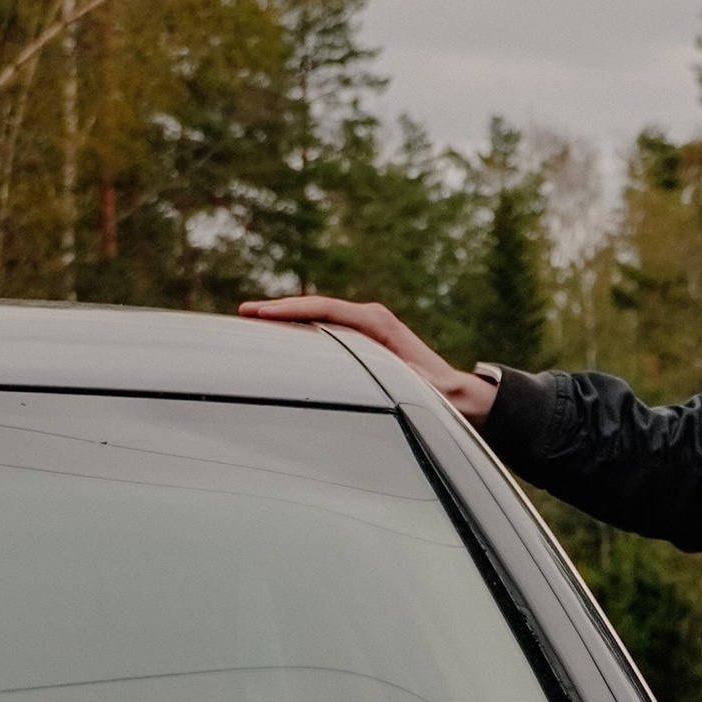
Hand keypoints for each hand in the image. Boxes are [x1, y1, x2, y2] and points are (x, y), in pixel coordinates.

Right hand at [238, 292, 496, 420]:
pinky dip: (300, 329)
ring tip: (252, 321)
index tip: (259, 314)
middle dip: (279, 310)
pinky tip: (280, 337)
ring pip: (318, 316)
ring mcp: (366, 327)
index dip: (290, 311)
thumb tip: (379, 373)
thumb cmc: (439, 393)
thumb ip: (400, 377)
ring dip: (287, 318)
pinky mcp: (363, 338)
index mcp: (377, 323)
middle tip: (243, 313)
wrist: (458, 394)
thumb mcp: (418, 387)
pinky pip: (325, 328)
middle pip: (315, 307)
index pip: (324, 309)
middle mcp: (370, 318)